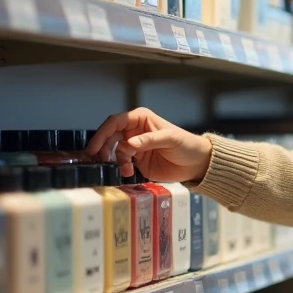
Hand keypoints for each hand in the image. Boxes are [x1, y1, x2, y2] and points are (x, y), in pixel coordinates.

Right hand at [87, 107, 213, 182]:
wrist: (197, 164)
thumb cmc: (187, 145)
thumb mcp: (171, 139)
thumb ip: (150, 140)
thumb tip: (129, 143)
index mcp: (141, 119)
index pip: (116, 122)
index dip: (103, 133)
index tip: (94, 146)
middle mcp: (134, 131)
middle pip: (110, 137)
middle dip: (103, 148)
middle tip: (100, 160)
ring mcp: (135, 146)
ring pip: (114, 151)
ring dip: (114, 160)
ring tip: (124, 169)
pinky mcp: (137, 161)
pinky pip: (121, 163)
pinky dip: (120, 168)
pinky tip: (128, 173)